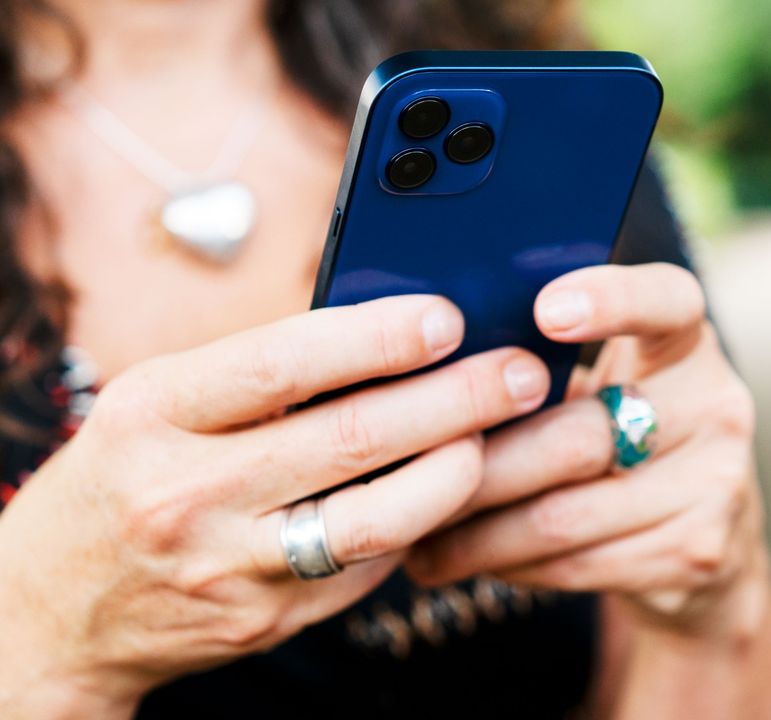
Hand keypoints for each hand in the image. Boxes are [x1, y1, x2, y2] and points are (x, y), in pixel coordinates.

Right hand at [0, 295, 550, 716]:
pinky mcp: (269, 621)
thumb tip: (392, 331)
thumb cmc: (121, 477)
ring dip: (456, 472)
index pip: (282, 363)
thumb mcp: (158, 402)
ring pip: (376, 519)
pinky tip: (450, 491)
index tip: (447, 317)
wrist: (52, 611)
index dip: (377, 337)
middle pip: (352, 440)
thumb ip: (260, 372)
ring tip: (500, 435)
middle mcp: (190, 493)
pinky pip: (368, 568)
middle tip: (520, 372)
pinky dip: (418, 524)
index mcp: (156, 413)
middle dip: (454, 400)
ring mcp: (232, 567)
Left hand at [405, 264, 770, 640]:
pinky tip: (462, 559)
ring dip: (475, 529)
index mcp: (685, 342)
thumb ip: (543, 362)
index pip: (667, 302)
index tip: (545, 310)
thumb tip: (426, 358)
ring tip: (413, 530)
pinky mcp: (695, 550)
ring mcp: (715, 482)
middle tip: (410, 469)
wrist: (704, 540)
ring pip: (565, 513)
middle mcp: (715, 404)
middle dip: (483, 459)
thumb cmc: (616, 436)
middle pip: (582, 433)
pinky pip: (576, 562)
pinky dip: (507, 565)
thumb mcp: (601, 382)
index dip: (612, 301)